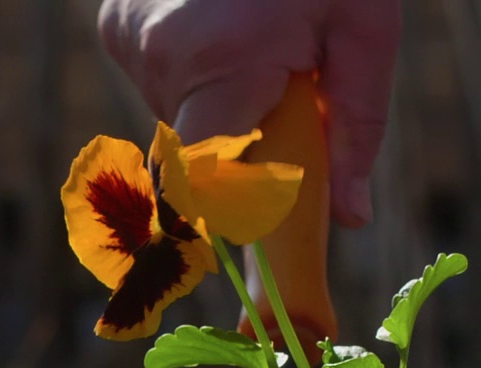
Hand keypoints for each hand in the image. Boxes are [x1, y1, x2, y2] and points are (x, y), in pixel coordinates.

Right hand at [97, 0, 399, 226]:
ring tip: (254, 50)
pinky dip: (193, 75)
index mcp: (224, 60)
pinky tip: (220, 32)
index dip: (227, 214)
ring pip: (176, 118)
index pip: (202, 184)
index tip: (251, 231)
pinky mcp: (115, 22)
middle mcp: (158, 54)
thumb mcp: (365, 31)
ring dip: (218, 107)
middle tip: (282, 98)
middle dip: (239, 148)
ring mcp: (127, 35)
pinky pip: (158, 81)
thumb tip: (351, 218)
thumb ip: (357, 129)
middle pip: (195, 154)